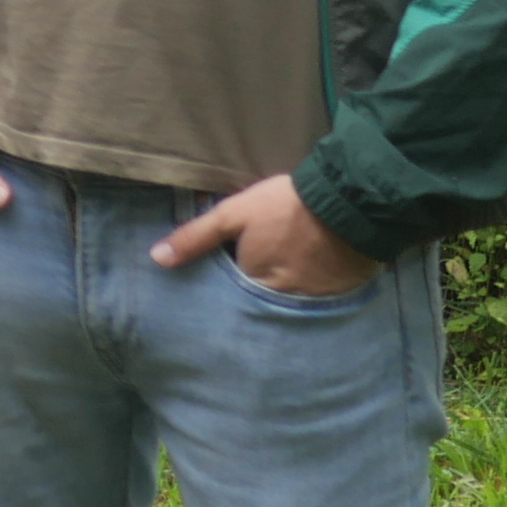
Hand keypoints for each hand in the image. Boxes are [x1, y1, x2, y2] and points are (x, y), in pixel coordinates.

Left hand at [151, 175, 376, 298]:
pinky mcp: (339, 296)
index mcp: (253, 283)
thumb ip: (196, 237)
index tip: (232, 274)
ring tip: (288, 276)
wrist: (349, 202)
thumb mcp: (233, 214)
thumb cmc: (285, 206)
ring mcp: (313, 301)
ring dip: (287, 294)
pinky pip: (319, 302)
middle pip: (262, 302)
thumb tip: (157, 259)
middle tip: (264, 273)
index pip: (233, 295)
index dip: (231, 284)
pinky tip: (314, 277)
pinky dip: (314, 292)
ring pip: (290, 304)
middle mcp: (281, 300)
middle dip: (257, 295)